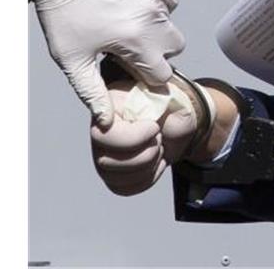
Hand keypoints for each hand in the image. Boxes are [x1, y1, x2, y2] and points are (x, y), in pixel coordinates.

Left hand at [31, 0, 185, 128]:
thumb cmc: (64, 11)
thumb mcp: (71, 57)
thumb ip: (92, 91)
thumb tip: (108, 122)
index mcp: (137, 40)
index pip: (162, 73)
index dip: (145, 73)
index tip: (127, 65)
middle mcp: (155, 15)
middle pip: (174, 46)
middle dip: (156, 47)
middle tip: (127, 39)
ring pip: (170, 18)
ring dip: (155, 20)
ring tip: (123, 13)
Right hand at [91, 80, 198, 195]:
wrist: (174, 125)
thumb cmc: (169, 107)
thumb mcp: (167, 95)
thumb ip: (157, 90)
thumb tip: (153, 85)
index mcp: (109, 108)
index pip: (104, 133)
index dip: (133, 138)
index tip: (155, 127)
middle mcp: (98, 134)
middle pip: (107, 162)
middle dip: (147, 152)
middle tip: (159, 136)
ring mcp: (102, 156)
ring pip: (115, 178)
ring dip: (148, 165)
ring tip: (157, 148)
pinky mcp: (111, 174)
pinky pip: (123, 189)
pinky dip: (147, 179)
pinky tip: (156, 163)